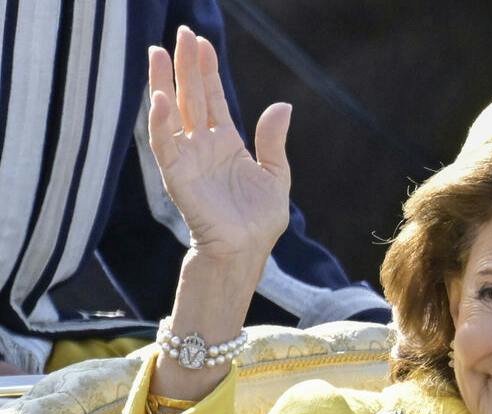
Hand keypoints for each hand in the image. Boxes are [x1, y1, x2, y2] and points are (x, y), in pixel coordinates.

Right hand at [146, 26, 290, 265]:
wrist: (247, 250)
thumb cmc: (259, 219)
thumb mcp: (276, 173)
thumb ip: (273, 140)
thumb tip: (282, 105)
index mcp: (226, 141)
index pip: (212, 97)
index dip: (206, 69)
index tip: (201, 41)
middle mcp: (203, 144)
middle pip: (190, 96)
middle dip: (185, 65)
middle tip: (180, 33)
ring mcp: (187, 157)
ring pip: (171, 113)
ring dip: (163, 83)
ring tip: (158, 53)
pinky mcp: (177, 175)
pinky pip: (164, 144)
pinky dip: (159, 122)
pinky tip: (159, 98)